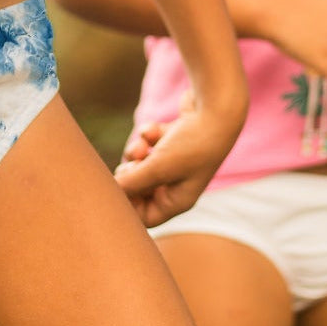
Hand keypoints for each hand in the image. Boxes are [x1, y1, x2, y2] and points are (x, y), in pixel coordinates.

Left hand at [112, 93, 240, 227]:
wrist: (216, 109)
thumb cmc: (191, 145)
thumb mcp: (157, 167)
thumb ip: (130, 183)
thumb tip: (110, 192)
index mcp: (178, 199)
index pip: (147, 216)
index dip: (129, 206)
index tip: (119, 189)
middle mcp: (178, 182)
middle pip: (141, 188)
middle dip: (130, 175)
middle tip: (130, 166)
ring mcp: (177, 159)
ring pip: (142, 162)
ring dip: (136, 152)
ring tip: (142, 144)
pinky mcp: (175, 137)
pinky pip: (151, 141)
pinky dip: (147, 135)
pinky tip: (154, 129)